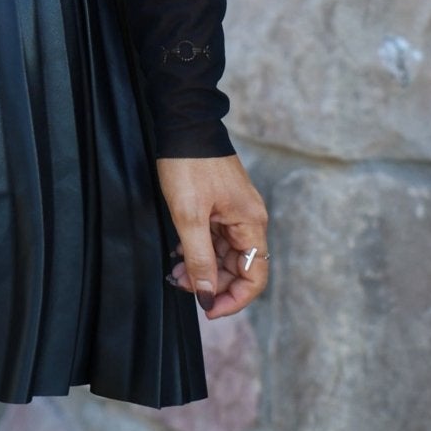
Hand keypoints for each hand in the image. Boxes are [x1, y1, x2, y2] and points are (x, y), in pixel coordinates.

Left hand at [156, 152, 268, 318]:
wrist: (183, 122)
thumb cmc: (188, 164)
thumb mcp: (189, 215)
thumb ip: (200, 258)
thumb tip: (207, 294)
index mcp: (251, 222)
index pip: (255, 276)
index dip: (234, 299)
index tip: (207, 308)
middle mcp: (249, 218)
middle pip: (239, 267)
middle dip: (212, 282)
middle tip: (181, 285)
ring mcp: (235, 210)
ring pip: (225, 254)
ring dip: (202, 267)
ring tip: (175, 272)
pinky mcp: (221, 204)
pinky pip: (216, 237)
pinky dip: (199, 249)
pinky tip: (179, 253)